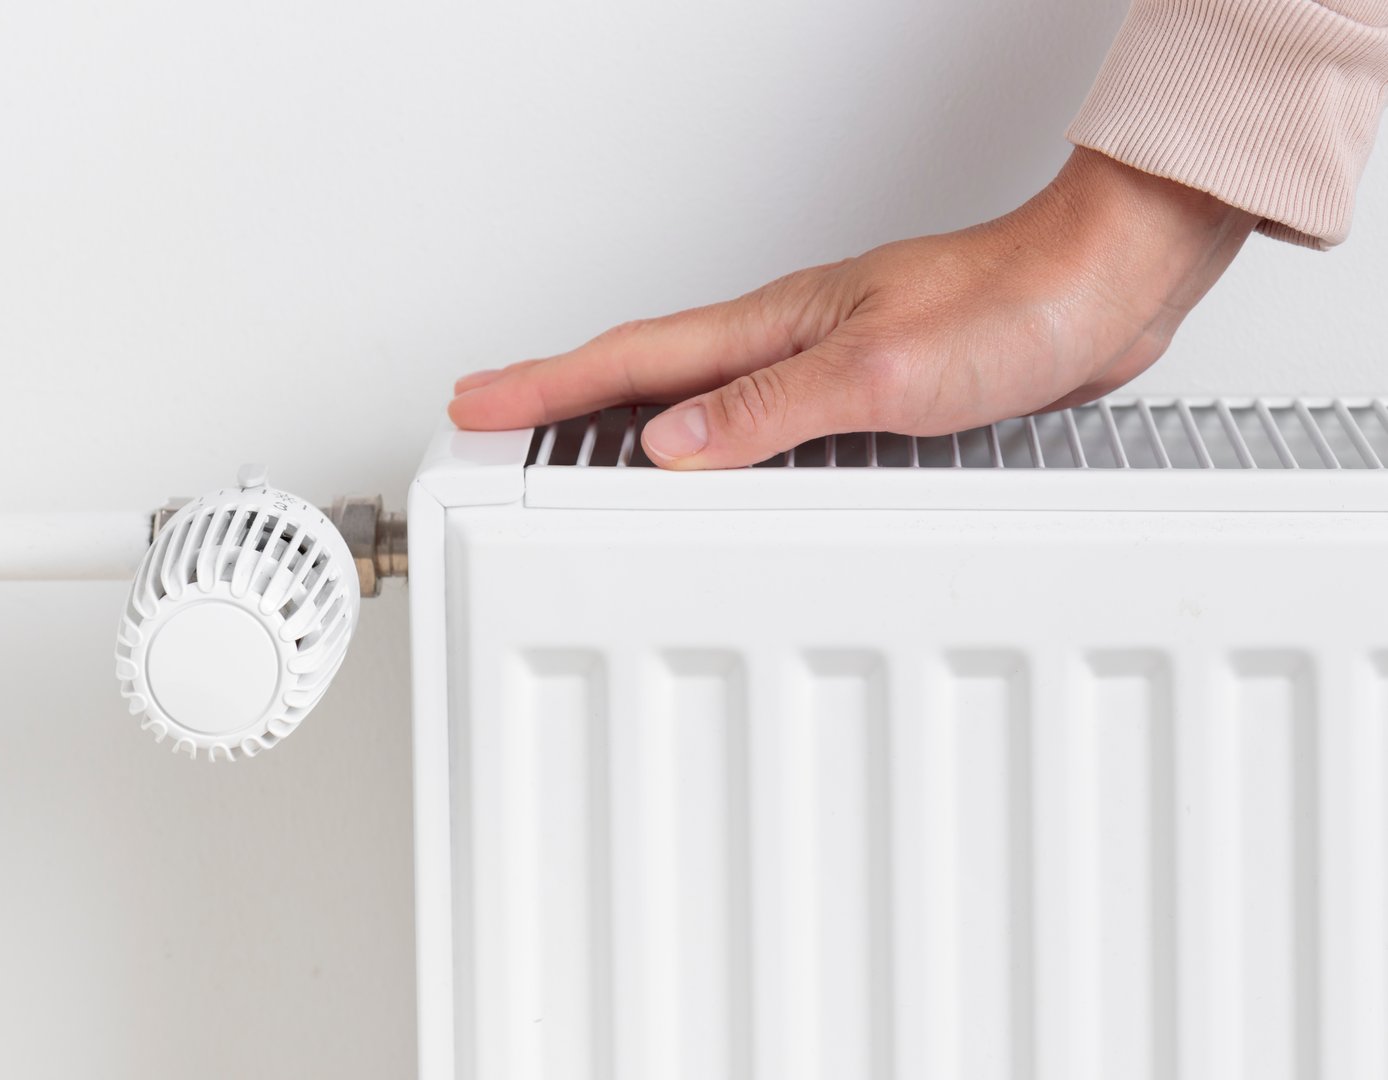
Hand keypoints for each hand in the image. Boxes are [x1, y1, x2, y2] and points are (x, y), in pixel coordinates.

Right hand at [448, 148, 1257, 468]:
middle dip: (558, 400)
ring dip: (625, 420)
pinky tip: (709, 459)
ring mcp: (818, 360)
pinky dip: (707, 439)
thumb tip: (670, 448)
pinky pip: (754, 417)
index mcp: (773, 325)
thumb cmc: (1012, 304)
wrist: (1101, 286)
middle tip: (495, 422)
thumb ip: (770, 412)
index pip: (630, 361)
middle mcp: (785, 339)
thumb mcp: (879, 373)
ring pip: (695, 396)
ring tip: (573, 446)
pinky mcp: (861, 388)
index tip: (475, 401)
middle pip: (643, 374)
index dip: (544, 387)